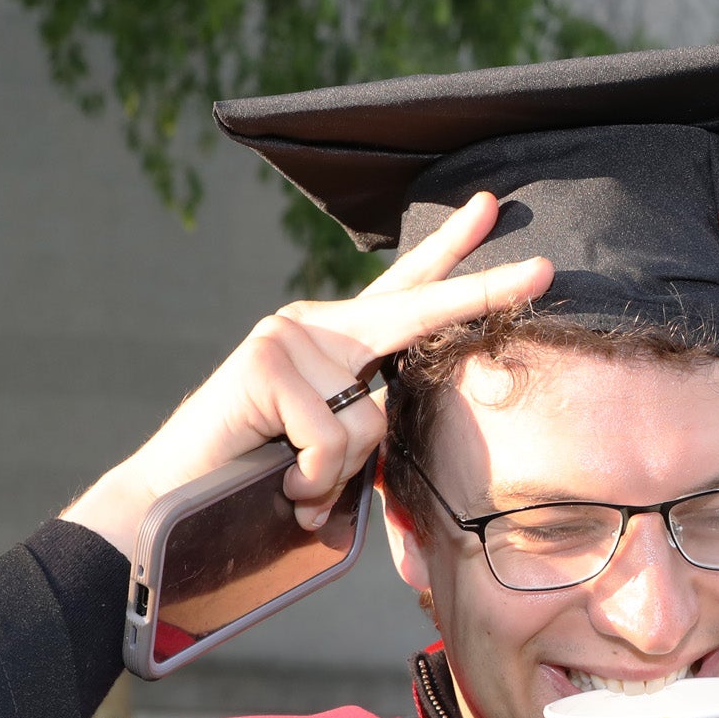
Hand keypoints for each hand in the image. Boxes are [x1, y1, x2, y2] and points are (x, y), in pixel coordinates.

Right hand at [62, 193, 552, 554]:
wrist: (172, 505)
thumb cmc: (253, 483)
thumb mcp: (328, 448)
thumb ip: (368, 423)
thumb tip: (397, 421)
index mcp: (335, 342)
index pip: (402, 291)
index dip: (449, 253)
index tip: (490, 211)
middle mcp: (314, 326)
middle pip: (414, 312)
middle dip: (482, 294)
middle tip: (545, 271)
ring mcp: (287, 337)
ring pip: (370, 420)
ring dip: (336, 474)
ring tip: (293, 481)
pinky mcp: (265, 363)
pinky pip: (331, 439)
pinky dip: (310, 478)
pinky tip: (277, 479)